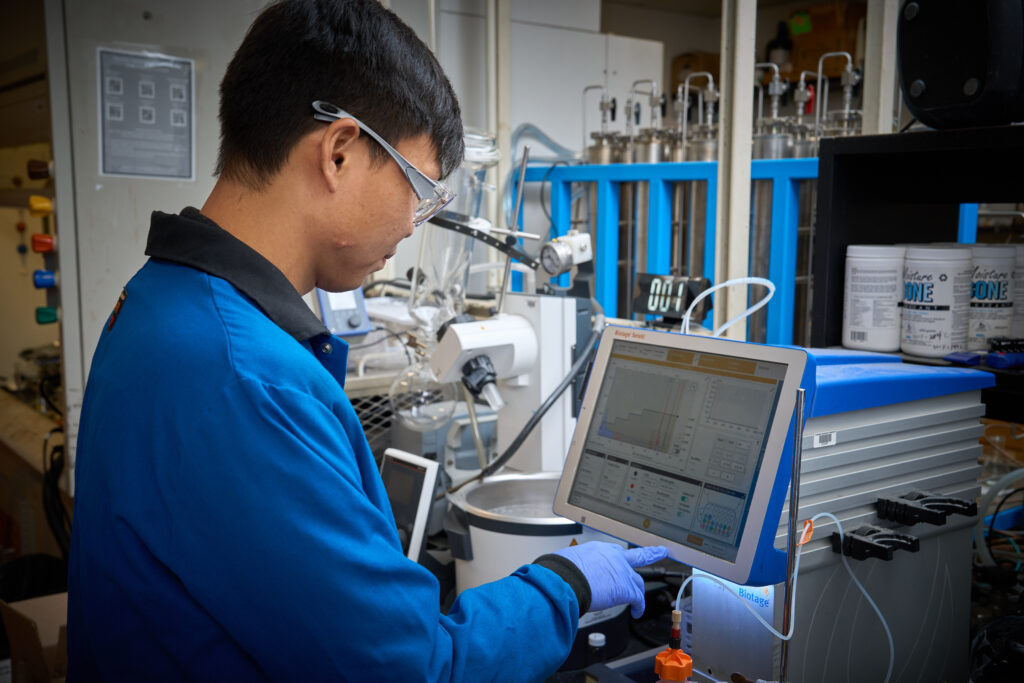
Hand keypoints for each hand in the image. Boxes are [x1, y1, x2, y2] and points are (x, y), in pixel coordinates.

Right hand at [553, 542, 667, 617]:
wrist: (565, 579)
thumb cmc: (560, 571)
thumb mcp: (567, 561)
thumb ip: (573, 566)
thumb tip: (562, 573)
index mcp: (598, 549)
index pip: (614, 553)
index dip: (618, 558)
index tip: (620, 559)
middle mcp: (613, 557)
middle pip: (637, 557)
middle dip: (649, 554)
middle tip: (658, 551)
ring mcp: (622, 572)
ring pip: (638, 581)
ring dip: (640, 590)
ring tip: (640, 597)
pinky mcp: (626, 588)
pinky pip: (638, 599)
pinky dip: (638, 606)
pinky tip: (636, 612)